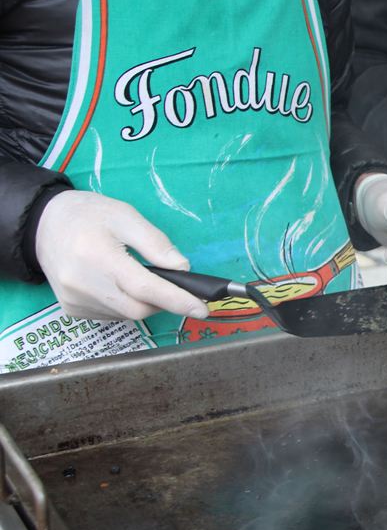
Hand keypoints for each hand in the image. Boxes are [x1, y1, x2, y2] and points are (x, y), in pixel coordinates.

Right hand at [34, 190, 208, 320]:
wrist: (42, 224)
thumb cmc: (88, 215)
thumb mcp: (125, 216)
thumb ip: (156, 243)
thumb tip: (183, 269)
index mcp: (99, 256)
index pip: (146, 288)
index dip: (177, 300)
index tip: (202, 309)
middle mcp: (83, 284)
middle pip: (139, 308)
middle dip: (163, 301)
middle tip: (171, 285)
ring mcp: (75, 300)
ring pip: (126, 315)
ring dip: (144, 303)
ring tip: (140, 278)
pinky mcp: (71, 309)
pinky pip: (111, 315)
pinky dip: (126, 305)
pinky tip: (120, 285)